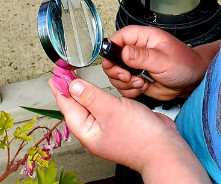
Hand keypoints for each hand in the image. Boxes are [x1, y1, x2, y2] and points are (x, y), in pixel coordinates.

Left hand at [48, 74, 206, 181]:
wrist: (165, 149)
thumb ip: (90, 96)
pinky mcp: (119, 125)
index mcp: (86, 131)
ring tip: (75, 78)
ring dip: (84, 92)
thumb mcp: (110, 110)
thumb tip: (72, 86)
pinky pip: (104, 108)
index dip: (60, 87)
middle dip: (69, 88)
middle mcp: (94, 132)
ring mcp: (107, 129)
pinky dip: (99, 97)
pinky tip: (98, 90)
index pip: (67, 105)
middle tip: (63, 72)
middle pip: (76, 106)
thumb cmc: (140, 136)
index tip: (55, 73)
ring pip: (90, 106)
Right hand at [102, 26, 211, 99]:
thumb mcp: (164, 59)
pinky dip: (130, 91)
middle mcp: (135, 51)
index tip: (114, 62)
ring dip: (124, 83)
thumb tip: (125, 52)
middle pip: (111, 59)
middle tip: (128, 77)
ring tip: (140, 83)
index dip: (111, 50)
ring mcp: (134, 67)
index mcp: (142, 38)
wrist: (193, 80)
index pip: (117, 39)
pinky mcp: (136, 80)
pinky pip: (123, 86)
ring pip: (115, 75)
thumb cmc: (185, 63)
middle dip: (116, 72)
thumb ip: (143, 56)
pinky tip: (143, 87)